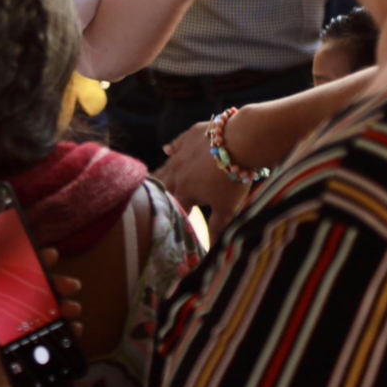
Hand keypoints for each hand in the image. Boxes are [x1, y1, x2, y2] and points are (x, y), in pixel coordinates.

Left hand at [0, 247, 82, 386]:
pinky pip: (57, 336)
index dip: (31, 262)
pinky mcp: (36, 353)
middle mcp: (7, 315)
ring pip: (50, 311)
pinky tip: (75, 328)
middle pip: (37, 291)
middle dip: (57, 284)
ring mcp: (23, 334)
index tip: (50, 254)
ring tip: (74, 307)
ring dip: (66, 305)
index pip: (12, 275)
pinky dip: (69, 329)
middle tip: (71, 284)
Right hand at [155, 121, 247, 238]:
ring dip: (159, 174)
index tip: (167, 223)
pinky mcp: (188, 137)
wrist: (238, 143)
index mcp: (185, 193)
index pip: (174, 208)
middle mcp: (177, 174)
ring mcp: (181, 154)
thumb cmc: (231, 180)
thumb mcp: (227, 208)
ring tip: (150, 179)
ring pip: (166, 166)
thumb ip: (216, 227)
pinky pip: (175, 144)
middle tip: (147, 200)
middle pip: (164, 186)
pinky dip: (171, 148)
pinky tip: (166, 150)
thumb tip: (211, 248)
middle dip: (158, 194)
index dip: (172, 216)